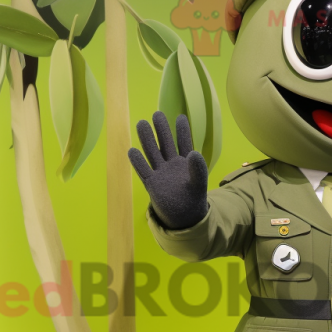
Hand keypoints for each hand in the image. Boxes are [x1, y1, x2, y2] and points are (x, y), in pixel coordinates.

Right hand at [128, 112, 207, 229]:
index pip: (184, 143)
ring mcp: (160, 173)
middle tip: (157, 114)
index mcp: (185, 163)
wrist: (183, 216)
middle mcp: (171, 165)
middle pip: (165, 144)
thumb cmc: (193, 199)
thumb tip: (194, 153)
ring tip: (141, 123)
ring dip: (147, 140)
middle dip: (161, 130)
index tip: (181, 117)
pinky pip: (143, 171)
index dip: (182, 131)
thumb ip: (198, 169)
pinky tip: (132, 150)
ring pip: (153, 153)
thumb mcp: (199, 184)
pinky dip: (138, 162)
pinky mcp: (152, 184)